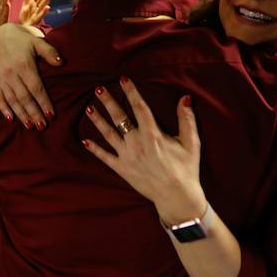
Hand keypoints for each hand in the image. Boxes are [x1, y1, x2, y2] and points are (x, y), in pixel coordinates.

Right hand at [0, 23, 61, 127]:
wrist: (0, 35)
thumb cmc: (23, 40)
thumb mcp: (38, 42)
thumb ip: (50, 52)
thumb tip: (61, 63)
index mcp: (23, 64)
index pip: (36, 88)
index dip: (44, 102)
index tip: (52, 114)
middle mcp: (10, 73)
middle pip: (24, 97)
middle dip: (34, 113)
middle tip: (43, 126)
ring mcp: (0, 78)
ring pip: (12, 100)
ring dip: (21, 114)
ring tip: (30, 126)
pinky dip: (4, 109)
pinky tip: (11, 119)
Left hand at [19, 0, 54, 26]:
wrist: (22, 31)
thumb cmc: (25, 18)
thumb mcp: (25, 5)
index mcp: (33, 4)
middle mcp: (36, 8)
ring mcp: (36, 14)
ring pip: (42, 6)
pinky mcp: (35, 21)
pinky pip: (40, 16)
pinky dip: (44, 12)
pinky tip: (48, 7)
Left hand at [82, 77, 205, 223]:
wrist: (177, 197)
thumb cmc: (186, 169)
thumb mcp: (191, 143)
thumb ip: (186, 119)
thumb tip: (184, 98)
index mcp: (153, 134)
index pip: (139, 107)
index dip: (131, 92)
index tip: (123, 79)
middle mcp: (136, 143)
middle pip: (119, 117)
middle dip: (108, 101)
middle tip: (98, 89)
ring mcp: (127, 156)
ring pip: (108, 134)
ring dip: (98, 121)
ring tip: (89, 109)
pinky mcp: (122, 169)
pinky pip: (105, 157)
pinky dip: (94, 149)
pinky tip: (85, 141)